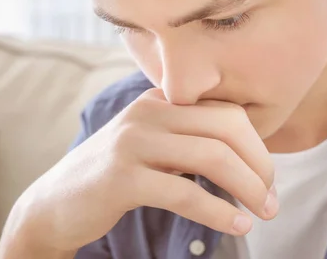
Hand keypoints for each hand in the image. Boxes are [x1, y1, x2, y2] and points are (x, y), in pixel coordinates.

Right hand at [0, 88, 276, 254]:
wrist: (54, 205)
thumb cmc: (116, 177)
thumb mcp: (154, 146)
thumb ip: (190, 138)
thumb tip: (250, 157)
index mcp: (161, 101)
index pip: (226, 112)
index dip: (257, 145)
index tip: (267, 178)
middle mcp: (148, 112)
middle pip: (226, 127)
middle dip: (260, 164)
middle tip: (271, 198)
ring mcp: (133, 141)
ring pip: (212, 155)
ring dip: (248, 187)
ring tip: (264, 212)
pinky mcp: (122, 177)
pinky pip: (184, 192)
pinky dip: (218, 211)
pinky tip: (237, 226)